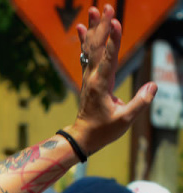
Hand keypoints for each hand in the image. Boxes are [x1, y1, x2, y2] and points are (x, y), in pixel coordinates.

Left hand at [70, 4, 156, 155]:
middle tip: (105, 6)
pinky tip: (82, 27)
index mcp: (102, 85)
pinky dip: (85, 40)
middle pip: (98, 47)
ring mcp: (89, 76)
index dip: (113, 40)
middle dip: (103, 26)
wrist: (82, 137)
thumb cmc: (103, 131)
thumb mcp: (124, 121)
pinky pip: (86, 54)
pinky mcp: (88, 77)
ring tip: (93, 9)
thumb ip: (139, 103)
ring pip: (91, 48)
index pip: (109, 58)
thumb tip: (153, 86)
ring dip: (93, 27)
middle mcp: (93, 76)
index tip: (115, 22)